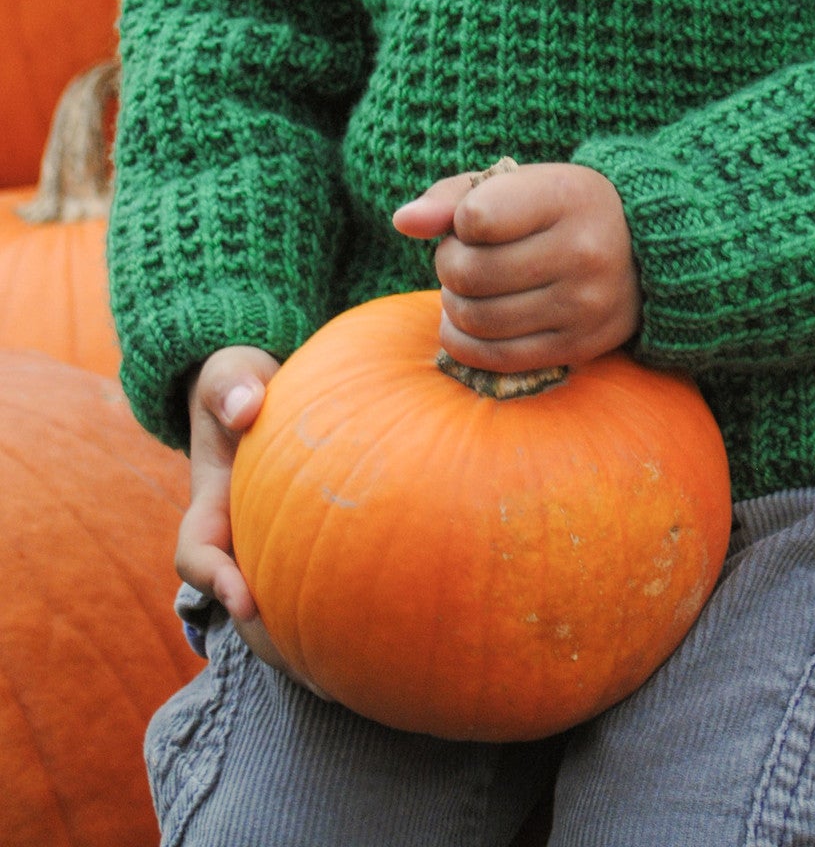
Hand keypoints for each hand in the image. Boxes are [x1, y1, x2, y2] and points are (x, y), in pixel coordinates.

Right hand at [179, 345, 327, 692]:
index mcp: (211, 502)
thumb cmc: (243, 380)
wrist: (263, 387)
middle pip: (239, 604)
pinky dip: (334, 617)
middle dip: (267, 641)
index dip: (214, 581)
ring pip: (276, 609)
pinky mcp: (301, 548)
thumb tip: (247, 407)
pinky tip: (377, 641)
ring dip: (302, 647)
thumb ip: (231, 384)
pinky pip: (312, 589)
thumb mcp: (230, 371)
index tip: (244, 599)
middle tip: (310, 670)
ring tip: (345, 681)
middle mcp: (235, 536)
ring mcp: (267, 547)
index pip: (198, 552)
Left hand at [393, 162, 641, 374]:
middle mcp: (582, 251)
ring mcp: (584, 304)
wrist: (645, 249)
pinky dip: (462, 341)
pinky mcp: (578, 346)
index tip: (475, 219)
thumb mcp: (519, 183)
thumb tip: (403, 221)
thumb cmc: (562, 208)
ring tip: (469, 286)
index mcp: (567, 196)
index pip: (476, 218)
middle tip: (463, 257)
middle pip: (468, 273)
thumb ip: (454, 195)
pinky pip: (495, 357)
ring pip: (476, 318)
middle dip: (448, 264)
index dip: (459, 221)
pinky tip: (464, 322)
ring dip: (454, 303)